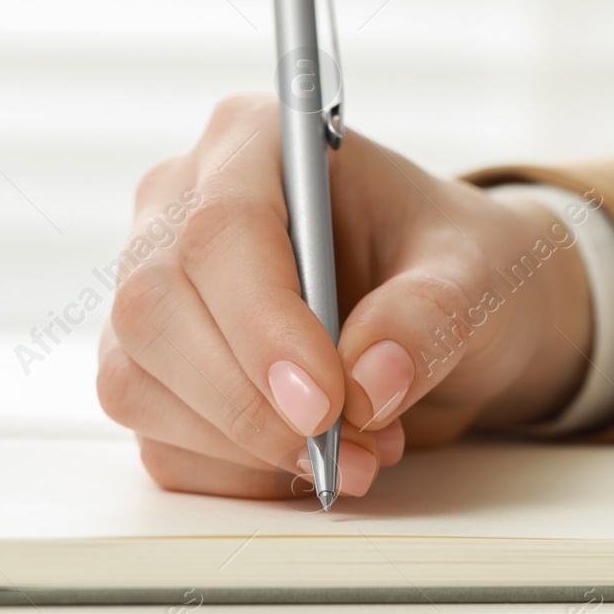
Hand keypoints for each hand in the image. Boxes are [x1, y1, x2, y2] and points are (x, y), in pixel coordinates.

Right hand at [97, 94, 594, 499]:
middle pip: (154, 308)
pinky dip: (239, 473)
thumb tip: (368, 381)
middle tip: (347, 451)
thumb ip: (432, 315)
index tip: (324, 402)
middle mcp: (181, 204)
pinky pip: (159, 440)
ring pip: (136, 381)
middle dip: (247, 402)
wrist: (451, 312)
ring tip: (358, 453)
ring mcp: (155, 288)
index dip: (262, 325)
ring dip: (245, 447)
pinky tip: (314, 460)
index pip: (219, 228)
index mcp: (256, 140)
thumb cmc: (457, 264)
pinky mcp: (154, 367)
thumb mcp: (478, 274)